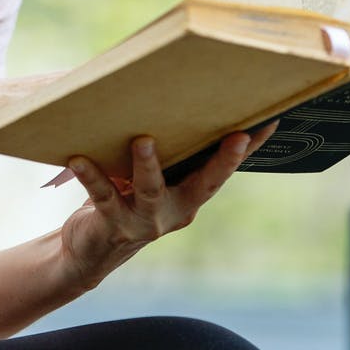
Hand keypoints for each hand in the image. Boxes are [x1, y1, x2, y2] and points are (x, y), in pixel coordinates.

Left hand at [59, 122, 278, 290]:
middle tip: (237, 135)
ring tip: (143, 140)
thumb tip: (171, 97)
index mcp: (191, 195)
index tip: (270, 122)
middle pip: (205, 183)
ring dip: (148, 164)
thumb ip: (165, 152)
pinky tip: (79, 158)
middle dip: (224, 161)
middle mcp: (176, 210)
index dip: (249, 149)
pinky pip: (103, 195)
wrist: (90, 251)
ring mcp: (147, 219)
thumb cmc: (125, 198)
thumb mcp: (151, 177)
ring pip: (151, 189)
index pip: (224, 169)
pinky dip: (91, 175)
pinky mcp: (114, 223)